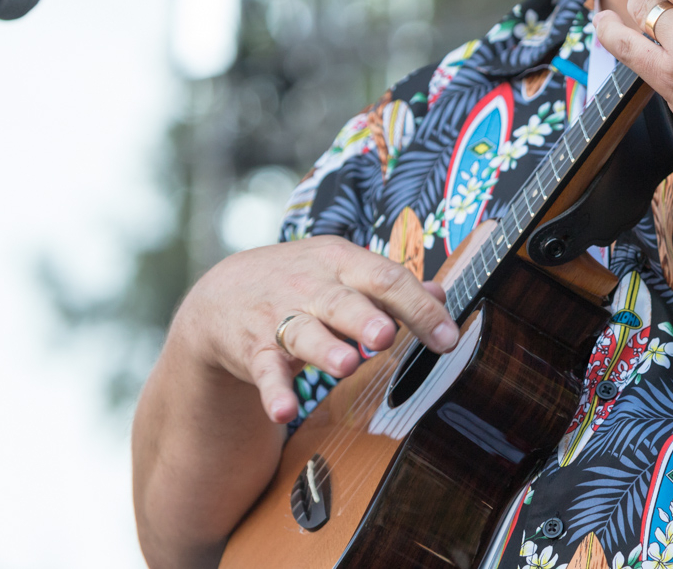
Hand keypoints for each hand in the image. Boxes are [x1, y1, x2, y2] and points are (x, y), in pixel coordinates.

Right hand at [173, 235, 457, 424]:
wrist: (225, 293)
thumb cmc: (303, 282)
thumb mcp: (344, 271)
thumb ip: (390, 286)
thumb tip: (441, 294)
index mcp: (342, 262)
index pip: (386, 279)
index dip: (418, 308)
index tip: (447, 339)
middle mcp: (311, 286)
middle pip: (343, 301)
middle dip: (366, 318)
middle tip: (386, 335)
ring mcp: (280, 317)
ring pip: (305, 333)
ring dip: (326, 349)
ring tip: (347, 365)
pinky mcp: (254, 351)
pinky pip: (266, 373)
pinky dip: (274, 393)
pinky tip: (284, 411)